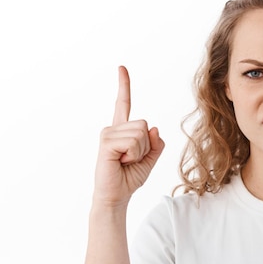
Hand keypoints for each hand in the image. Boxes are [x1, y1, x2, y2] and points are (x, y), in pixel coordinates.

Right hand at [92, 66, 164, 206]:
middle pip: (144, 124)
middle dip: (146, 146)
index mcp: (122, 130)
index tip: (121, 68)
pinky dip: (134, 155)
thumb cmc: (130, 178)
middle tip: (131, 160)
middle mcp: (113, 128)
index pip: (123, 104)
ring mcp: (108, 134)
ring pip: (140, 133)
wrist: (117, 195)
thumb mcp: (150, 159)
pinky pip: (134, 142)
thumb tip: (154, 128)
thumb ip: (156, 143)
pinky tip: (121, 162)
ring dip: (140, 152)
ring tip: (125, 162)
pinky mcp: (106, 142)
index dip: (123, 86)